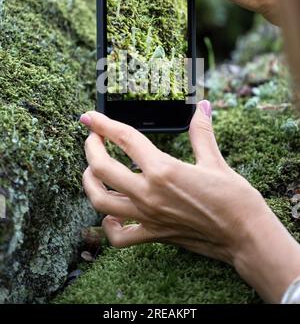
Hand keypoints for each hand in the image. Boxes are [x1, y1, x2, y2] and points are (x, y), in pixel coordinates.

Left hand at [80, 101, 299, 301]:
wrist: (245, 235)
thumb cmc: (234, 197)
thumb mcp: (215, 160)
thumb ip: (201, 132)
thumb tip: (202, 106)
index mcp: (163, 169)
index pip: (124, 139)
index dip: (103, 124)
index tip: (89, 116)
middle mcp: (149, 193)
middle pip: (102, 168)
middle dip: (91, 147)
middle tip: (93, 137)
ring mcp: (148, 216)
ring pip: (101, 200)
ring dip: (90, 182)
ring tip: (92, 169)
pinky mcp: (153, 234)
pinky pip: (119, 236)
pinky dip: (109, 225)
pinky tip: (112, 214)